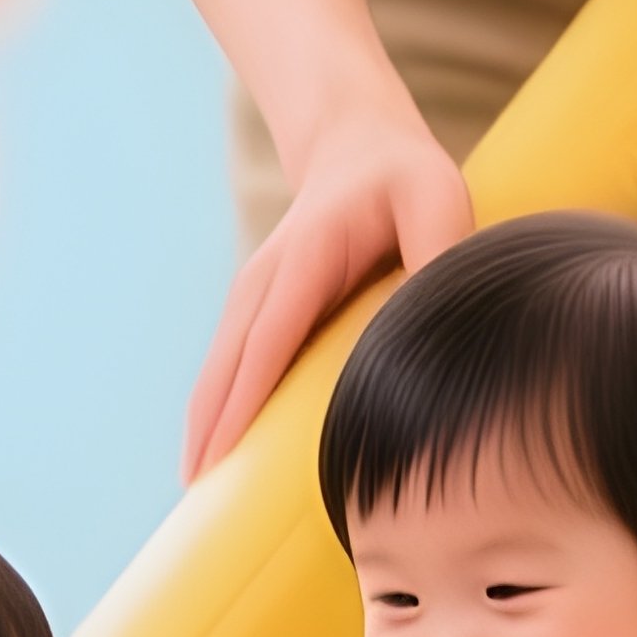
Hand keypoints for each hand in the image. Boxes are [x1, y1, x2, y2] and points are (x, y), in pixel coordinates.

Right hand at [184, 115, 471, 480]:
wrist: (355, 144)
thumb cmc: (401, 177)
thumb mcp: (435, 196)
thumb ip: (440, 250)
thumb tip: (437, 322)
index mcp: (303, 259)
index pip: (267, 342)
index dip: (243, 400)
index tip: (224, 452)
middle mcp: (263, 281)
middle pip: (226, 365)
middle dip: (208, 428)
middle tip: (198, 492)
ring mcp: (251, 295)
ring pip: (218, 369)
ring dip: (203, 425)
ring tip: (196, 486)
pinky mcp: (254, 311)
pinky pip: (227, 367)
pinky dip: (215, 408)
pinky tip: (212, 451)